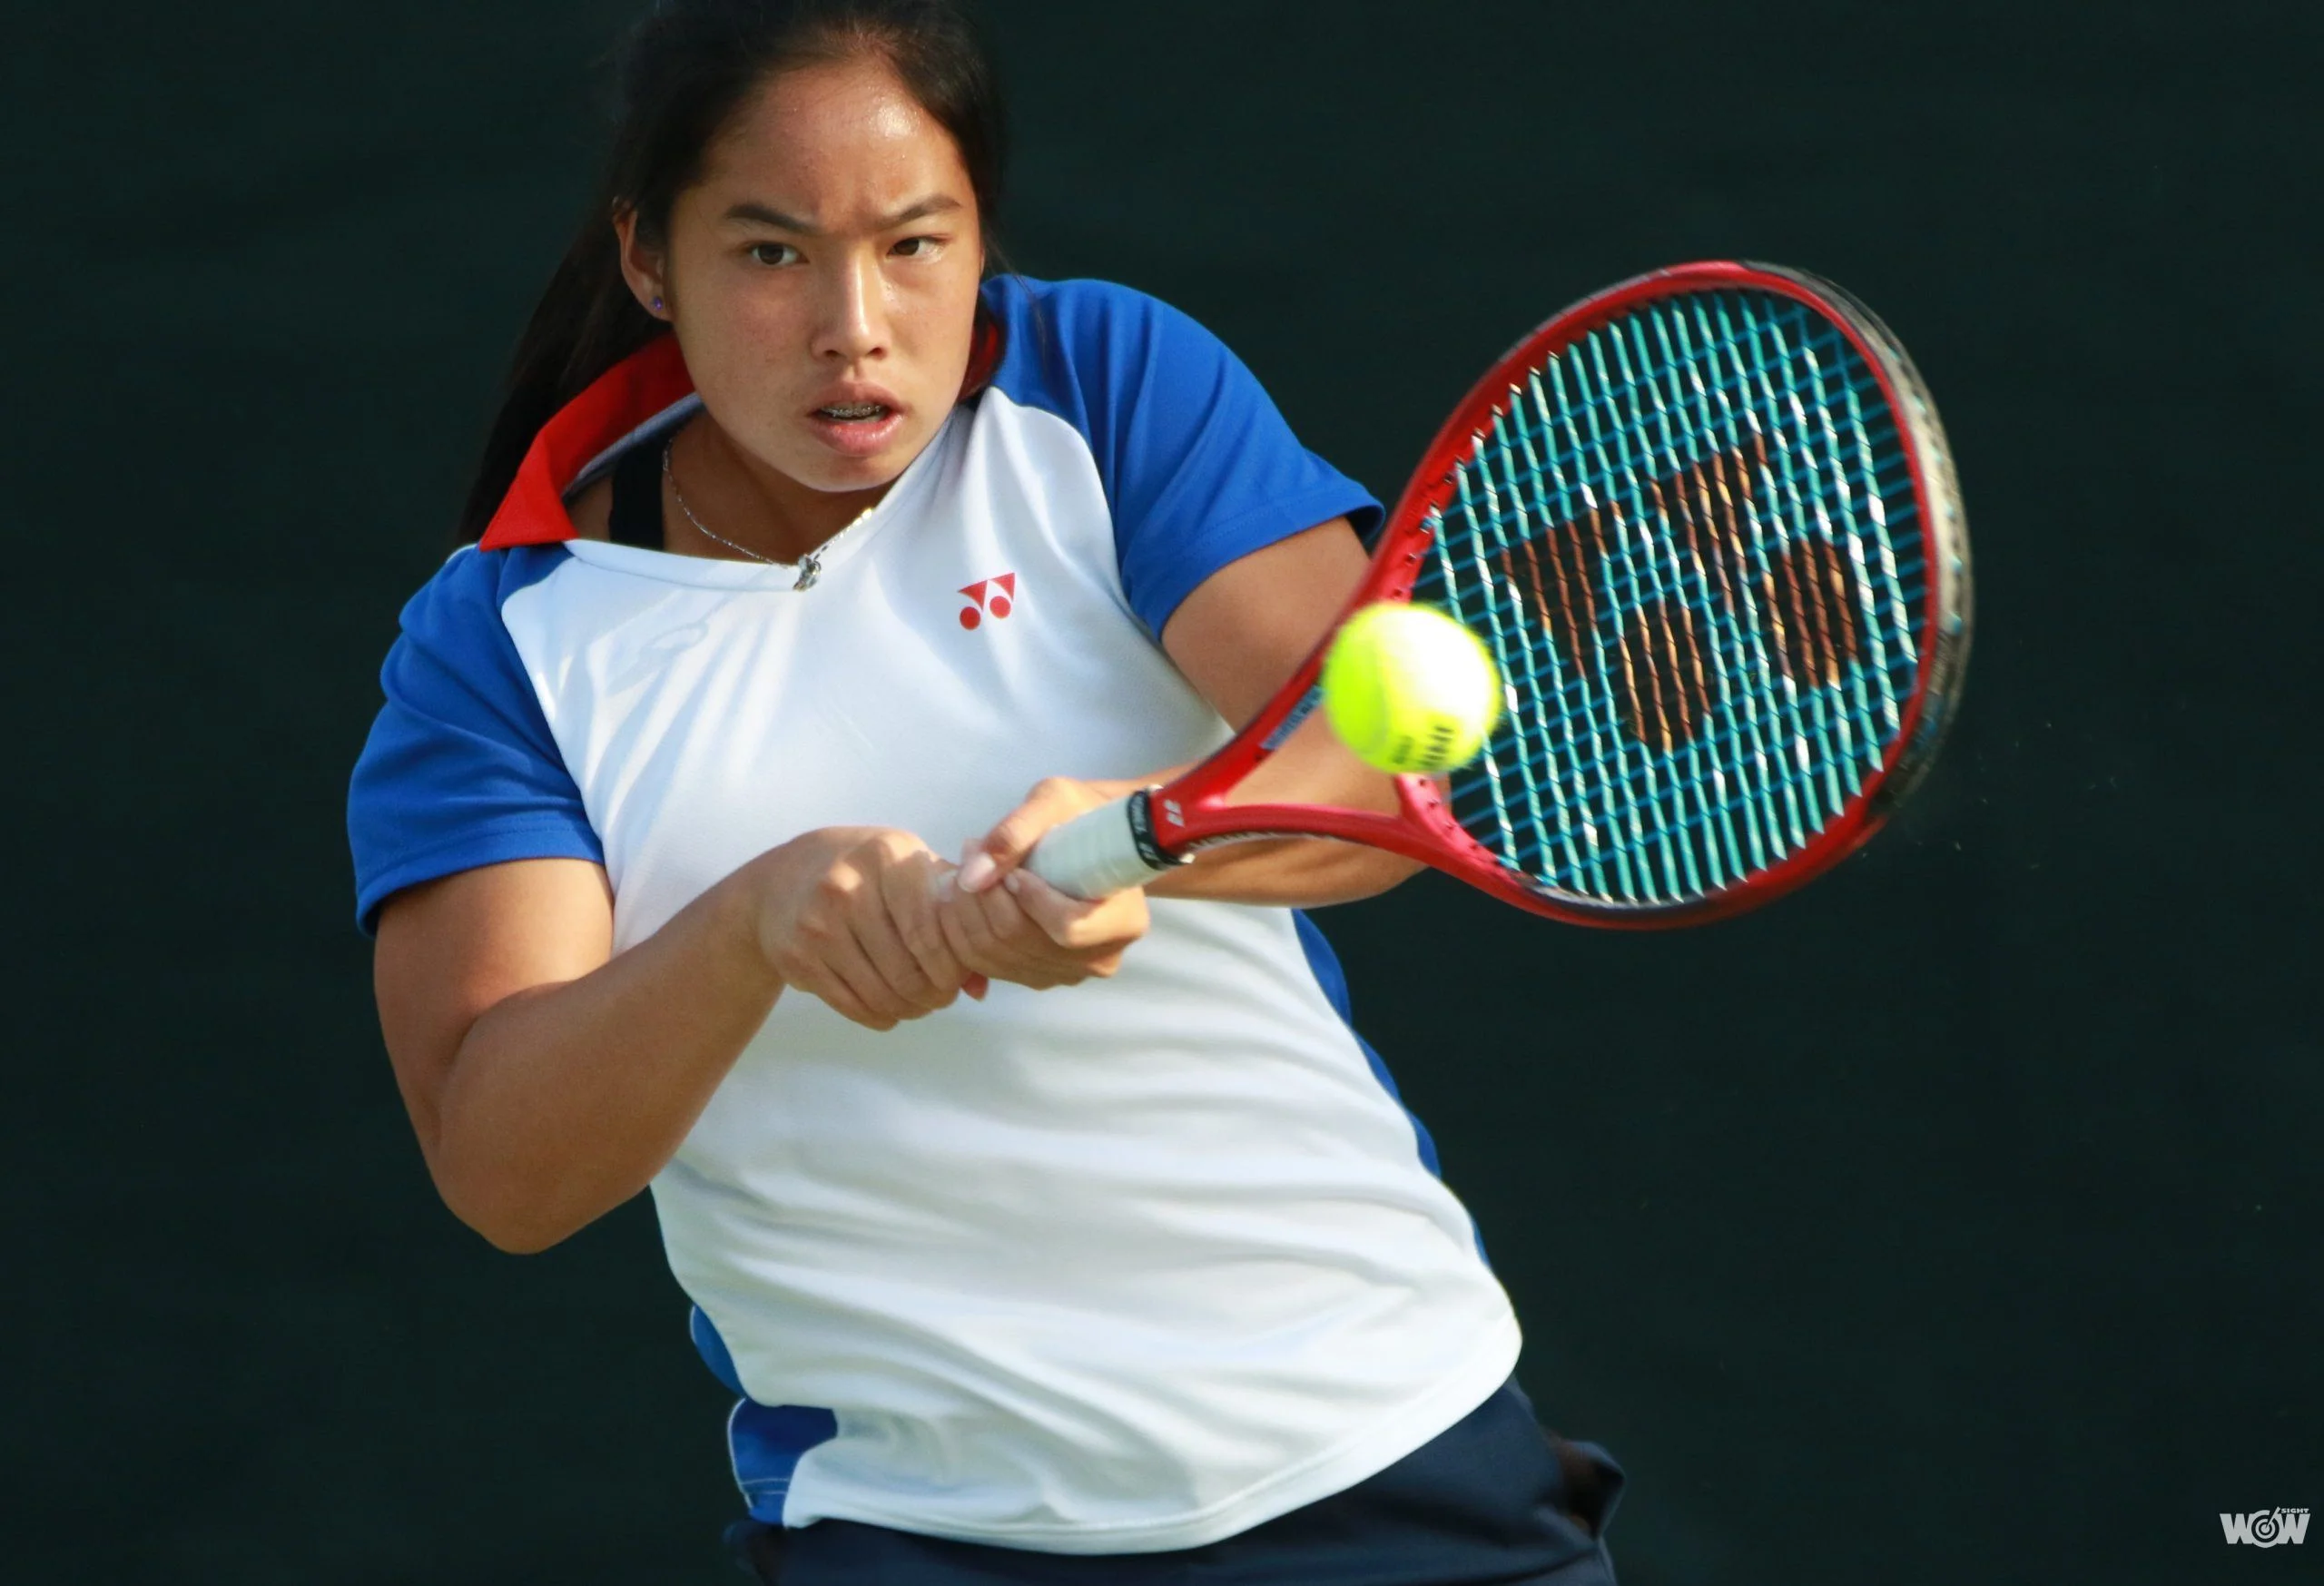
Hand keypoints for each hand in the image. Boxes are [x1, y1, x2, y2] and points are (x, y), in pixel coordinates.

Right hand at [748, 828, 988, 1030]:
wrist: (782, 878)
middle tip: (941, 996)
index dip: (952, 966)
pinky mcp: (797, 957)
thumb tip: (980, 985)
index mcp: (886, 857)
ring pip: (881, 994)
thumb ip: (953, 914)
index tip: (958, 977)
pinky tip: (890, 1009)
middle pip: (907, 970)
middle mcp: (847, 887)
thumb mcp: (908, 869)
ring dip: (909, 1009)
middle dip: (934, 994)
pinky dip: (879, 1016)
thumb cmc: (865, 872)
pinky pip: (852, 1005)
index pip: (930, 931)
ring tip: (919, 1003)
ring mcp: (817, 924)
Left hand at [942, 778, 1151, 988]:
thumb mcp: (1056, 801)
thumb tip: (973, 876)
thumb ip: (1016, 832)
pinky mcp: (1037, 977)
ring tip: (961, 869)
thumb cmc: (1081, 814)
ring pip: (996, 955)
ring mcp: (1067, 973)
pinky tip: (962, 896)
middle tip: (969, 850)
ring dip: (964, 910)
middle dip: (982, 896)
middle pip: (1022, 942)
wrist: (1090, 841)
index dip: (1031, 899)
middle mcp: (1100, 958)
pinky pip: (985, 965)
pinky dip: (961, 930)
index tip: (1014, 869)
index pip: (1068, 928)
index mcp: (1125, 920)